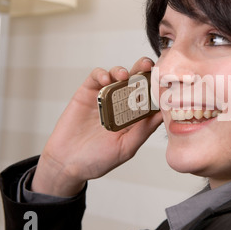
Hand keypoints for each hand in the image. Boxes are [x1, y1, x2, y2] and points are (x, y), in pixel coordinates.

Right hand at [31, 57, 162, 196]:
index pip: (150, 96)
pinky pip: (96, 77)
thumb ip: (143, 131)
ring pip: (117, 75)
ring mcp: (105, 96)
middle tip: (148, 66)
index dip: (157, 87)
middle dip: (144, 70)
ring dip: (123, 71)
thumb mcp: (125, 148)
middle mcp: (122, 103)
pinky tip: (105, 80)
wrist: (66, 163)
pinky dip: (102, 74)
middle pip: (136, 81)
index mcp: (135, 116)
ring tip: (124, 76)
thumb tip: (162, 115)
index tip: (163, 82)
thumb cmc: (97, 159)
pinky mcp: (87, 92)